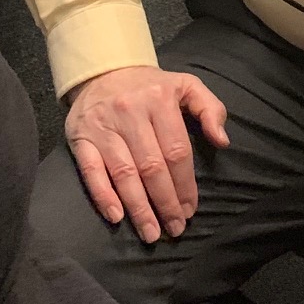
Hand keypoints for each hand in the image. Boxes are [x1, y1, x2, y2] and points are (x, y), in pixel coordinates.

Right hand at [66, 66, 229, 243]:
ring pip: (124, 173)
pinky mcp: (80, 138)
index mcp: (159, 99)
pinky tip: (116, 216)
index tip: (190, 209)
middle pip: (152, 167)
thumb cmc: (150, 86)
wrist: (102, 70)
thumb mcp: (186, 85)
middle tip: (175, 228)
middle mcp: (130, 112)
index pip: (176, 151)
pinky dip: (103, 195)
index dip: (185, 184)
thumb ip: (210, 109)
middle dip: (165, 202)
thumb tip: (222, 141)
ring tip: (151, 232)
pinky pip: (91, 171)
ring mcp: (103, 127)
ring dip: (139, 207)